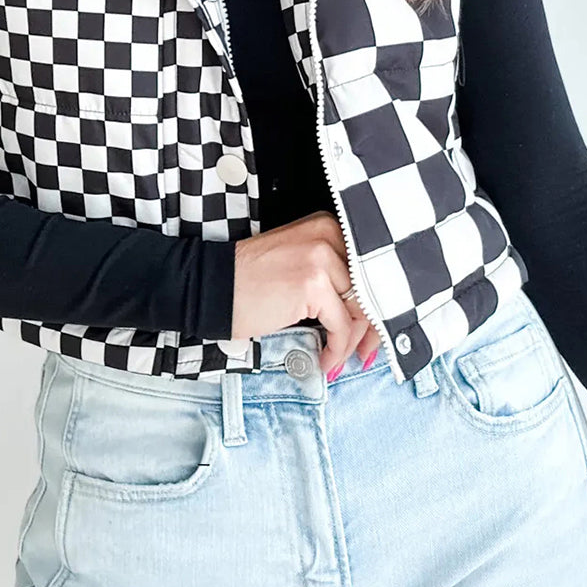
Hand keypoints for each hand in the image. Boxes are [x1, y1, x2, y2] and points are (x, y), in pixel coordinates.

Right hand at [231, 212, 383, 375]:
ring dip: (351, 343)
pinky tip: (325, 360)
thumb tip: (366, 317)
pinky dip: (336, 349)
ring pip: (358, 310)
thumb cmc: (250, 282)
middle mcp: (328, 235)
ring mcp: (321, 257)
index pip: (367, 269)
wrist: (211, 287)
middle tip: (364, 354)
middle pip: (369, 289)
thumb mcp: (298, 265)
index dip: (375, 306)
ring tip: (338, 359)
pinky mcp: (312, 284)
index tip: (371, 333)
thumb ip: (332, 279)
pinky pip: (340, 326)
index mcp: (328, 226)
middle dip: (370, 328)